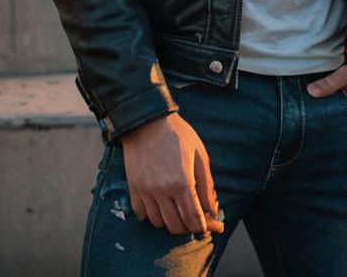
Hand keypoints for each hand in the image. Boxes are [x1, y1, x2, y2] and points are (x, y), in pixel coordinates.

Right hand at [120, 112, 224, 236]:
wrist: (147, 120)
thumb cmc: (177, 134)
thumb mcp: (199, 154)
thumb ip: (207, 184)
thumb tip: (213, 209)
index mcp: (182, 182)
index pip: (193, 218)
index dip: (203, 227)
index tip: (207, 227)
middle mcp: (162, 190)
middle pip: (176, 226)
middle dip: (187, 227)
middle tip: (193, 219)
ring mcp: (145, 190)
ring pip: (158, 223)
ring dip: (169, 221)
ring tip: (176, 209)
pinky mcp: (133, 187)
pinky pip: (141, 213)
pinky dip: (150, 214)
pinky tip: (158, 204)